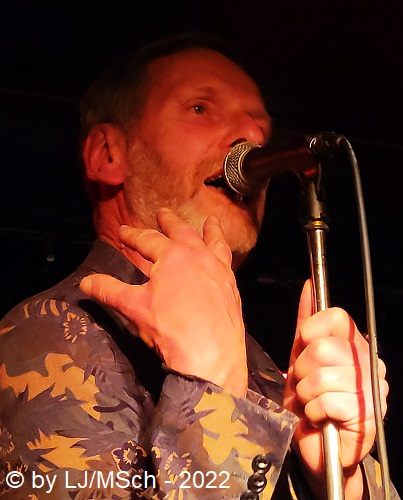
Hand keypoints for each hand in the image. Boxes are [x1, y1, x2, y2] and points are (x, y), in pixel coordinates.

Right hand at [80, 209, 247, 396]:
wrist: (211, 354)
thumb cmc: (170, 328)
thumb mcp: (134, 308)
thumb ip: (109, 290)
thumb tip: (84, 282)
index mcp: (172, 257)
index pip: (148, 240)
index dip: (133, 235)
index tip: (124, 231)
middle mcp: (198, 256)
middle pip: (182, 232)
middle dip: (170, 222)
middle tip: (163, 213)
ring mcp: (219, 270)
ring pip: (214, 242)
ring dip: (210, 230)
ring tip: (210, 221)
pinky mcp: (231, 286)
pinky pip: (228, 262)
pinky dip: (224, 253)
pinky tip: (223, 257)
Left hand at [283, 280, 388, 497]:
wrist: (316, 445)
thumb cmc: (309, 400)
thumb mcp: (300, 357)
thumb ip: (306, 323)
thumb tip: (309, 285)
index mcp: (353, 344)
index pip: (335, 316)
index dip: (309, 332)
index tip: (304, 351)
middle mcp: (368, 362)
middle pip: (323, 347)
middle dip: (302, 370)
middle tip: (305, 385)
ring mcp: (372, 388)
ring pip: (322, 375)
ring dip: (306, 393)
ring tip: (312, 402)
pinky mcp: (369, 414)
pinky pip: (327, 400)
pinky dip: (314, 411)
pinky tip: (320, 417)